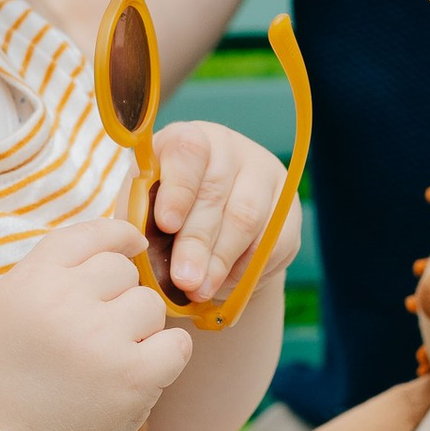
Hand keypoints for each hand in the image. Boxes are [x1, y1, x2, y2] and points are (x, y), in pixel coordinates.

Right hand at [0, 217, 192, 430]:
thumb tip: (117, 238)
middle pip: (124, 269)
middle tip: (98, 334)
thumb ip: (51, 269)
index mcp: (31, 280)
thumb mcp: (9, 307)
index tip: (132, 246)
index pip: (88, 234)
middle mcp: (64, 302)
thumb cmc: (9, 377)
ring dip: (141, 329)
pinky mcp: (133, 377)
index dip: (117, 236)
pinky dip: (168, 356)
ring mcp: (101, 340)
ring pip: (151, 304)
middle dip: (120, 296)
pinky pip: (177, 343)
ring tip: (110, 359)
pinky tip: (144, 371)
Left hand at [145, 124, 301, 309]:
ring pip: (247, 218)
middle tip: (184, 279)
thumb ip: (142, 224)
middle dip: (197, 242)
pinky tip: (225, 282)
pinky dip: (247, 267)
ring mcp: (262, 173)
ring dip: (221, 260)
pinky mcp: (288, 204)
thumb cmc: (164, 221)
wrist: (206, 236)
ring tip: (200, 290)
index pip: (188, 151)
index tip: (165, 224)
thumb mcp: (144, 215)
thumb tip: (142, 249)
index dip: (178, 189)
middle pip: (216, 193)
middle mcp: (227, 147)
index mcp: (184, 140)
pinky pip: (273, 239)